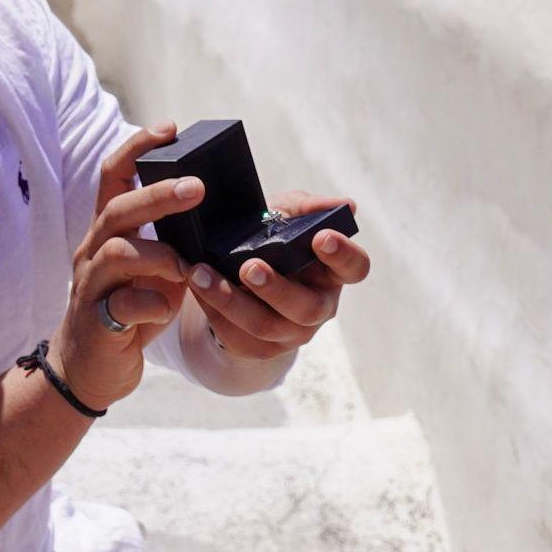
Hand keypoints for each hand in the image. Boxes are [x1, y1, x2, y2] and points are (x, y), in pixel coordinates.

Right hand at [56, 122, 198, 408]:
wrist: (89, 369)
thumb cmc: (128, 309)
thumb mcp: (151, 268)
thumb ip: (173, 240)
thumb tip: (218, 212)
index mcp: (108, 232)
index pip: (112, 177)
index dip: (137, 148)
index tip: (169, 128)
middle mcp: (93, 251)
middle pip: (118, 210)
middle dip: (158, 195)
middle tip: (198, 188)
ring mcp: (91, 286)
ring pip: (118, 253)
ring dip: (160, 255)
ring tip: (187, 268)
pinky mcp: (97, 322)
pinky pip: (124, 305)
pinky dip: (152, 305)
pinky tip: (166, 311)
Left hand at [189, 191, 368, 364]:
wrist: (242, 274)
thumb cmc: (274, 239)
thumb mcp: (288, 215)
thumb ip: (309, 207)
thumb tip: (344, 204)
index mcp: (333, 272)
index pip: (355, 267)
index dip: (343, 255)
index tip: (321, 237)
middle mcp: (319, 307)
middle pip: (307, 308)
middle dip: (277, 288)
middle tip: (250, 267)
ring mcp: (291, 333)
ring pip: (265, 326)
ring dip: (231, 300)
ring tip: (203, 274)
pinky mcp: (259, 348)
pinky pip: (236, 336)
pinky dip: (213, 311)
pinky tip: (196, 288)